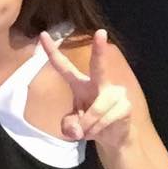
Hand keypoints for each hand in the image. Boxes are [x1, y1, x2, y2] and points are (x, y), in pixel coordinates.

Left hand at [40, 29, 131, 147]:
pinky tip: (99, 131)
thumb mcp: (72, 125)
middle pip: (98, 66)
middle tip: (101, 32)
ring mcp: (115, 93)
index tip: (42, 34)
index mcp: (80, 84)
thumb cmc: (90, 124)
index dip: (52, 51)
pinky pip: (105, 120)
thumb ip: (68, 125)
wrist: (114, 136)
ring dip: (88, 126)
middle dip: (99, 50)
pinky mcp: (125, 105)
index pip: (64, 66)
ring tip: (87, 131)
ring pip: (96, 110)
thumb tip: (76, 131)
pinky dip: (97, 130)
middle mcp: (99, 84)